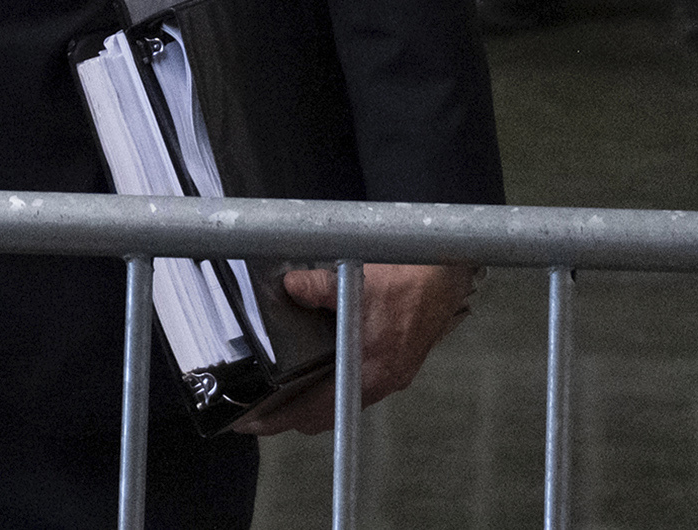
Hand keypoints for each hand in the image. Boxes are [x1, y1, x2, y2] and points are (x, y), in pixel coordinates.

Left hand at [239, 263, 479, 435]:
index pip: (314, 410)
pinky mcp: (397, 364)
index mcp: (369, 370)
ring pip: (343, 401)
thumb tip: (290, 287)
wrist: (446, 274)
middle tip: (259, 407)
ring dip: (315, 401)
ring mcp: (391, 375)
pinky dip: (336, 384)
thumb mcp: (352, 278)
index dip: (280, 419)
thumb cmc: (409, 279)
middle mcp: (381, 380)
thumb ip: (316, 286)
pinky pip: (359, 385)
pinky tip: (321, 366)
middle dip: (291, 415)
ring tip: (281, 391)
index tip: (251, 423)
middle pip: (327, 415)